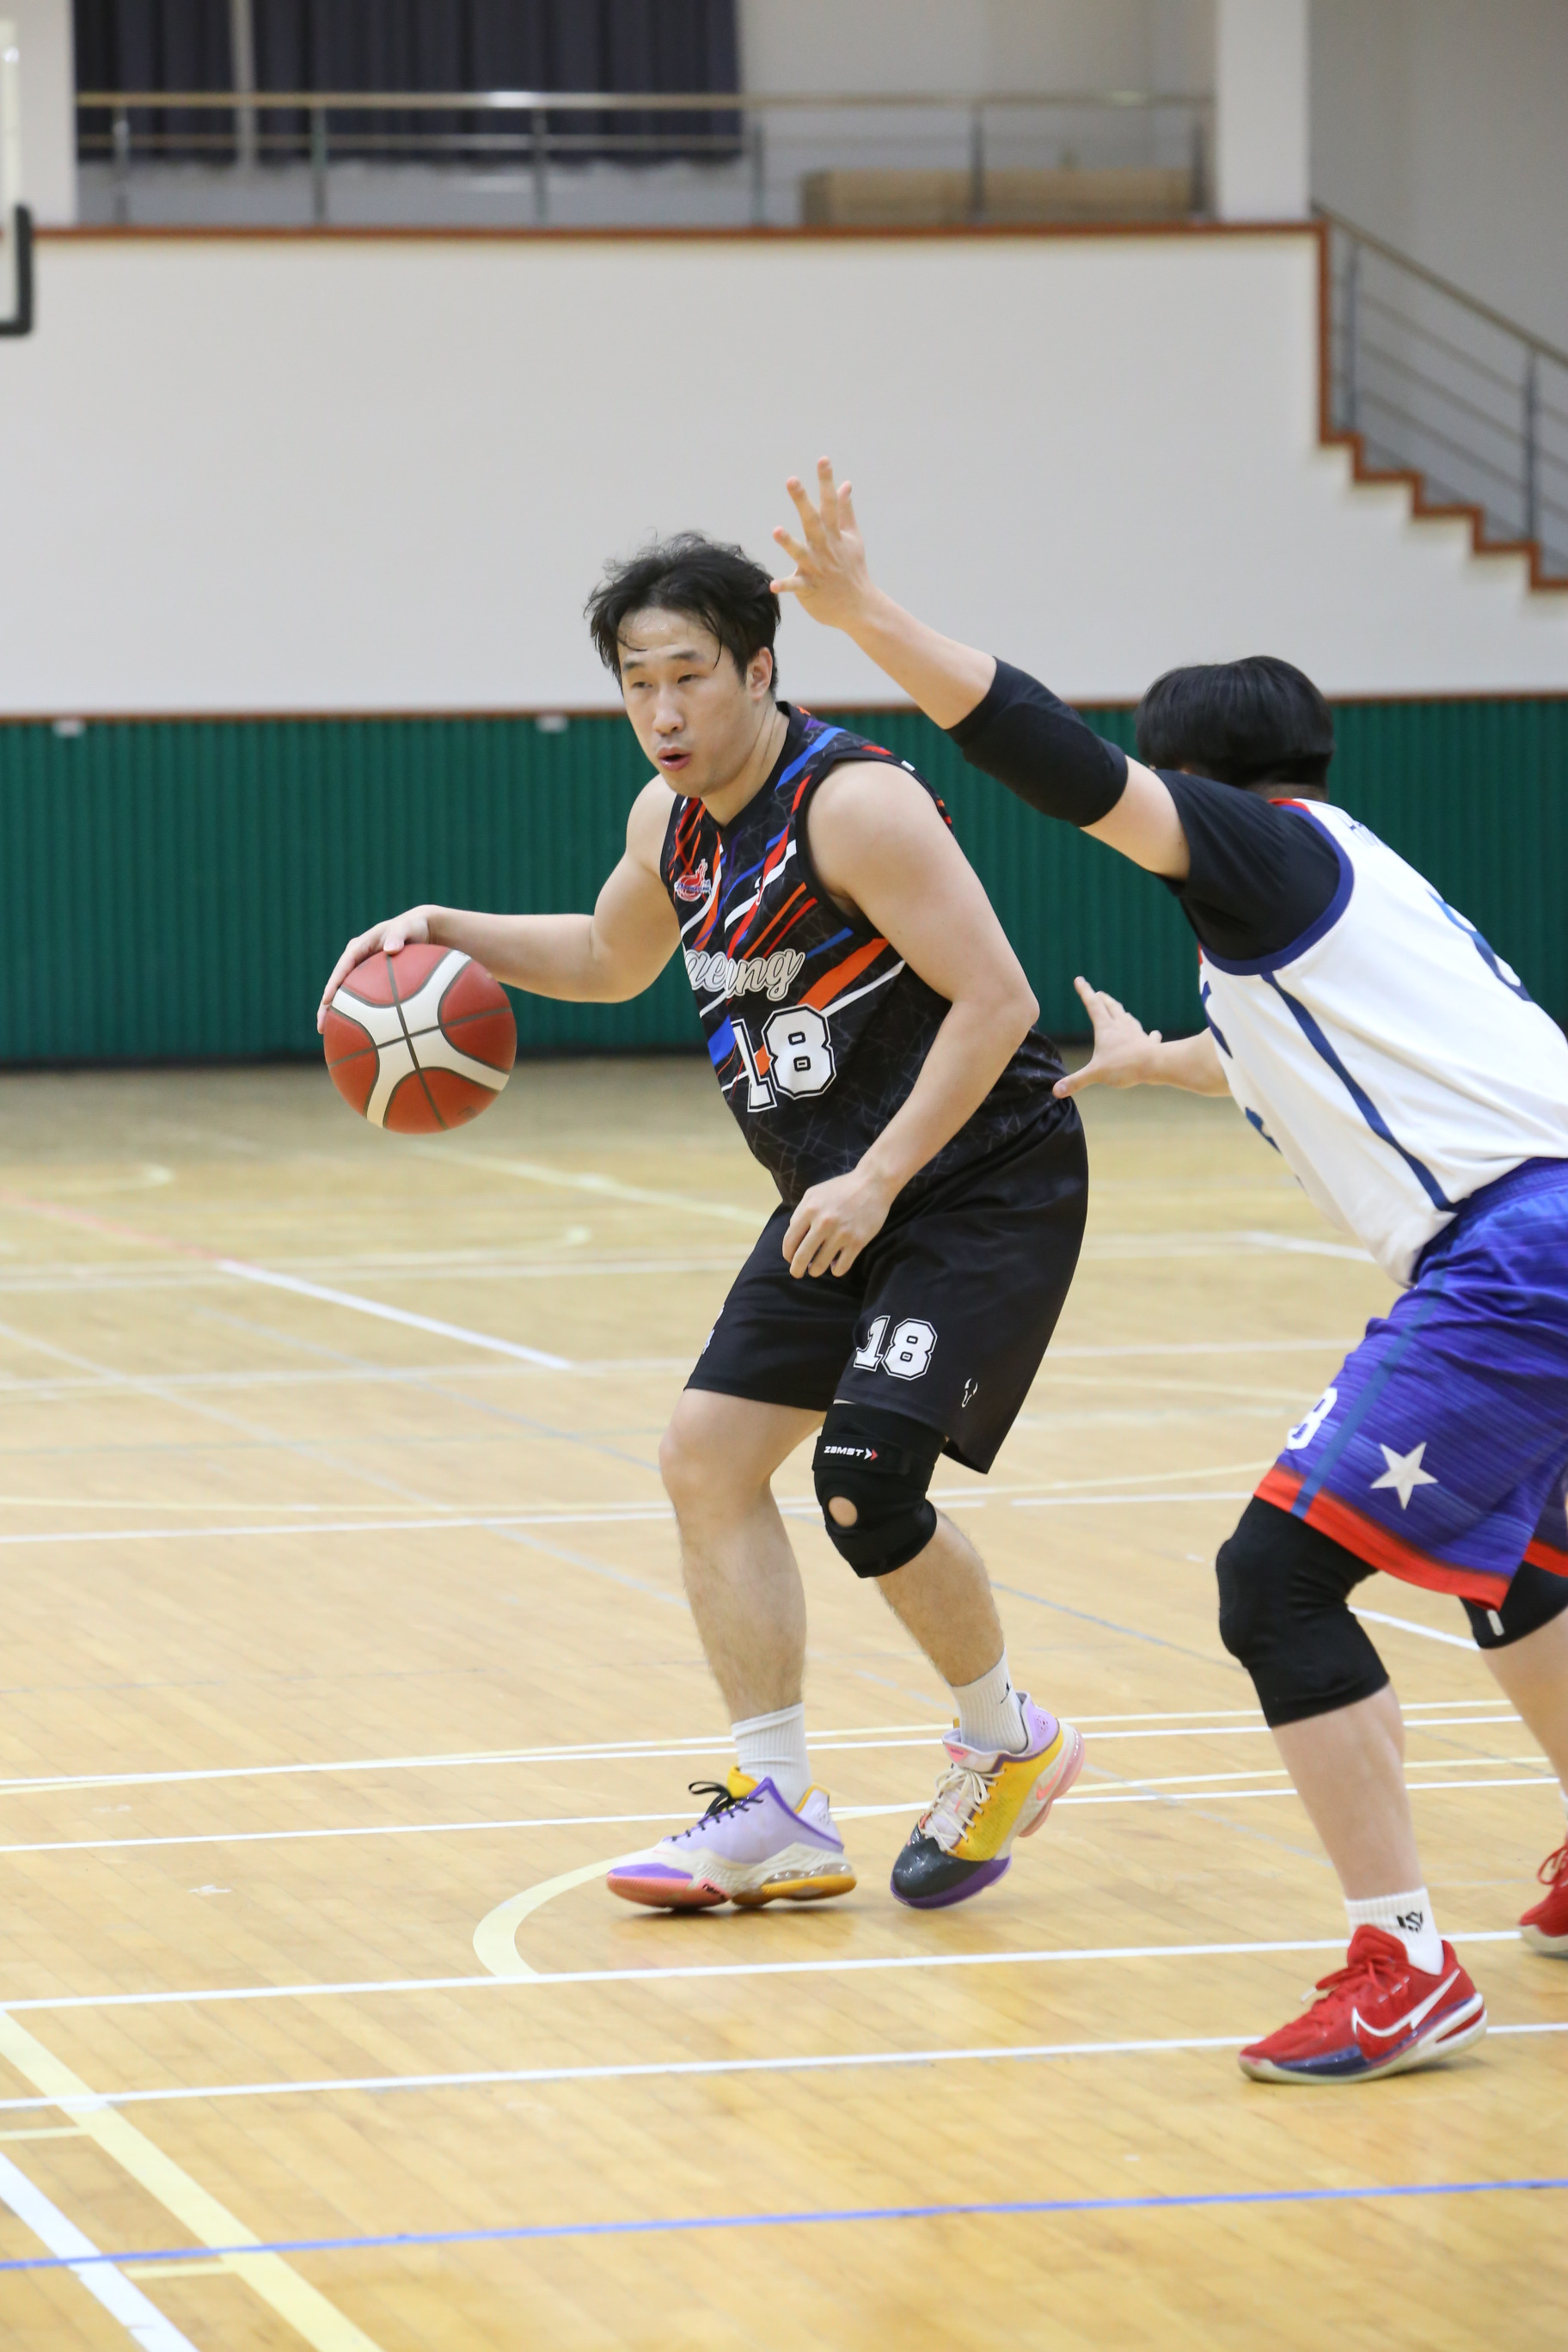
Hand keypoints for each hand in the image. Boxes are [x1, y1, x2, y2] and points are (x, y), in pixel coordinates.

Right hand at [316, 907, 432, 1032]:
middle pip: (336, 984)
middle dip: (326, 1005)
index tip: (327, 1000)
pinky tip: (357, 1031)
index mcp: (360, 946)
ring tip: (328, 1033)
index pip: (343, 966)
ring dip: (336, 1012)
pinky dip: (355, 1011)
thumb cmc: (413, 927)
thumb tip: (390, 949)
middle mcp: (356, 958)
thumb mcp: (407, 927)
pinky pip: (359, 996)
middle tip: (321, 1026)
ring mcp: (361, 969)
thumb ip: (398, 936)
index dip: (334, 984)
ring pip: (344, 993)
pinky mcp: (369, 979)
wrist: (420, 928)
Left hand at [770, 458, 876, 631]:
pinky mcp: (810, 588)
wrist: (860, 606)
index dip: (826, 481)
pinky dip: (785, 585)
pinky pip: (796, 586)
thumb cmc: (853, 569)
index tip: (823, 459)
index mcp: (834, 534)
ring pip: (801, 552)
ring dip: (788, 542)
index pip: (831, 503)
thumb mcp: (853, 538)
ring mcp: (818, 568)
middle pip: (812, 520)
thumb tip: (845, 484)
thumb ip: (846, 511)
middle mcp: (825, 547)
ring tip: (776, 531)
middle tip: (791, 480)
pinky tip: (773, 585)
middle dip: (802, 500)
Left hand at [781, 1163, 896, 1279]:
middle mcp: (823, 1223)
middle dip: (797, 1270)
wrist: (873, 1183)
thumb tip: (793, 1236)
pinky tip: (836, 1265)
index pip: (790, 1241)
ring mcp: (841, 1234)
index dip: (788, 1254)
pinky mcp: (857, 1242)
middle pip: (802, 1257)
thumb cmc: (841, 1188)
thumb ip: (800, 1213)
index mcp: (809, 1210)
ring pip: (820, 1266)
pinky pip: (841, 1267)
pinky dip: (836, 1270)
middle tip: (798, 1273)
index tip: (790, 1259)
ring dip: (815, 1270)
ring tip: (817, 1268)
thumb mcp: (814, 1193)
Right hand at [1052, 977, 1160, 1097]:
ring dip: (1121, 1012)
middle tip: (1098, 993)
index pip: (1092, 1005)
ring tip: (1120, 1011)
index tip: (1079, 979)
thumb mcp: (1095, 1074)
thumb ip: (1076, 1082)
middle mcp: (1121, 1026)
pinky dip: (1149, 1035)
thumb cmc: (1124, 1066)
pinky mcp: (1149, 1043)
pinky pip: (1149, 1036)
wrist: (1156, 1065)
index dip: (1085, 991)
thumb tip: (1055, 1091)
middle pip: (1110, 1007)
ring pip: (1127, 1018)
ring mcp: (1136, 1033)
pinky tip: (1153, 1034)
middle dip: (1103, 999)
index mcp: (1106, 1028)